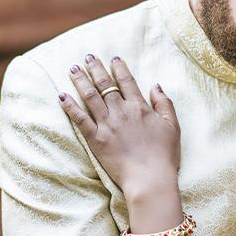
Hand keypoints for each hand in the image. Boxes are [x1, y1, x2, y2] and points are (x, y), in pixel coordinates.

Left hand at [59, 55, 180, 196]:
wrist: (150, 178)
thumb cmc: (164, 155)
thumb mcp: (173, 127)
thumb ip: (165, 104)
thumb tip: (156, 85)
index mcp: (139, 107)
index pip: (126, 81)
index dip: (119, 67)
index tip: (113, 58)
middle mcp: (121, 111)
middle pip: (104, 84)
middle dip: (95, 68)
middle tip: (88, 57)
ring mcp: (107, 124)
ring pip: (90, 96)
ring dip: (80, 80)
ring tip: (72, 68)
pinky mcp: (95, 139)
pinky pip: (80, 119)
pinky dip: (70, 106)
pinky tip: (62, 96)